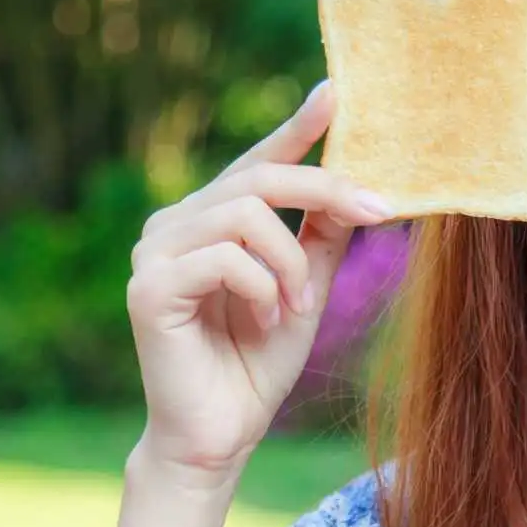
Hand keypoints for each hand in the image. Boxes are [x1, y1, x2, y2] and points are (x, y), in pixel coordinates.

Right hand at [125, 81, 390, 482]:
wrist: (221, 435)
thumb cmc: (259, 360)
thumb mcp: (308, 284)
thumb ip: (324, 233)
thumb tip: (362, 181)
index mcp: (211, 217)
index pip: (261, 160)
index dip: (298, 126)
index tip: (337, 91)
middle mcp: (176, 223)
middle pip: (260, 178)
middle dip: (327, 191)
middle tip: (379, 213)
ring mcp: (154, 251)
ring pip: (246, 214)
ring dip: (291, 263)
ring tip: (298, 307)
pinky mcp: (148, 287)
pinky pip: (225, 258)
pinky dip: (262, 288)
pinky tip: (264, 321)